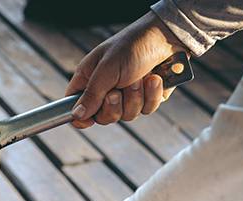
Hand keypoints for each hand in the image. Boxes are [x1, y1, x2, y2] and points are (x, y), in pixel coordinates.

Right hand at [67, 11, 188, 127]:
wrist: (168, 37)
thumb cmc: (133, 46)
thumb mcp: (107, 69)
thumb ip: (91, 94)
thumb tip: (76, 115)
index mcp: (89, 78)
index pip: (75, 105)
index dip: (80, 117)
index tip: (90, 121)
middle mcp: (106, 88)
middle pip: (102, 117)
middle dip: (114, 106)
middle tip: (118, 90)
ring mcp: (128, 95)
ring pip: (127, 116)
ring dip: (136, 98)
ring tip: (140, 78)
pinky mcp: (147, 97)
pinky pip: (147, 109)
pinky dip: (152, 95)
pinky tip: (154, 79)